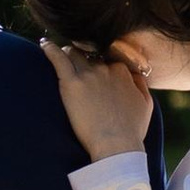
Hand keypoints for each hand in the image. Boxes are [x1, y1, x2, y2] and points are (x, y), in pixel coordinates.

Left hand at [44, 38, 153, 160]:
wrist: (117, 145)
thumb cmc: (132, 130)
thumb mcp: (146, 104)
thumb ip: (140, 84)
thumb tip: (133, 74)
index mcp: (122, 72)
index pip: (106, 59)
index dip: (98, 65)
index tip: (92, 72)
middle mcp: (106, 68)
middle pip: (89, 56)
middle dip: (82, 59)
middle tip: (73, 65)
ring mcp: (89, 74)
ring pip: (73, 53)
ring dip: (67, 53)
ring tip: (58, 54)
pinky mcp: (72, 83)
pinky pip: (58, 58)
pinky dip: (49, 49)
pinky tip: (43, 44)